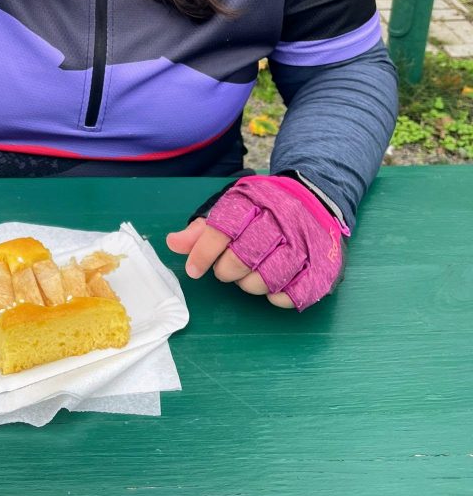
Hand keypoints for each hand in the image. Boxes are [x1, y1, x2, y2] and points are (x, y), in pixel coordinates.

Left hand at [166, 175, 347, 310]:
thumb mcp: (233, 208)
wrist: (316, 199)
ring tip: (248, 276)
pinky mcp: (323, 265)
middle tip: (225, 271)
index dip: (204, 252)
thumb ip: (203, 229)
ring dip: (250, 284)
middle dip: (227, 270)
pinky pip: (295, 293)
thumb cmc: (265, 208)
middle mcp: (282, 219)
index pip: (223, 228)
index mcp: (255, 201)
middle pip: (245, 256)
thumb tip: (173, 243)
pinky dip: (277, 296)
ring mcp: (306, 243)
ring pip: (269, 277)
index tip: (194, 269)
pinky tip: (271, 286)